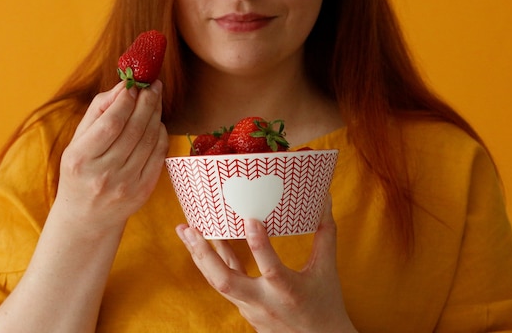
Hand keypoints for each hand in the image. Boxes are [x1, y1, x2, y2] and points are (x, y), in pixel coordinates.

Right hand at [54, 80, 167, 230]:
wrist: (86, 217)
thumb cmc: (81, 171)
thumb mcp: (77, 142)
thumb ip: (98, 111)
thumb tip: (123, 85)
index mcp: (80, 159)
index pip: (111, 124)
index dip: (126, 101)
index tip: (133, 84)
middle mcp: (103, 174)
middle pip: (134, 129)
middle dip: (147, 102)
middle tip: (153, 84)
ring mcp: (125, 185)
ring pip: (149, 140)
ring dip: (156, 115)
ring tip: (155, 98)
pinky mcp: (143, 191)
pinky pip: (158, 155)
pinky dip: (161, 135)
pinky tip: (157, 122)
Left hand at [176, 195, 356, 331]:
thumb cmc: (325, 305)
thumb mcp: (327, 269)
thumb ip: (324, 234)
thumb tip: (323, 201)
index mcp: (288, 290)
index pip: (270, 267)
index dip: (258, 244)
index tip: (249, 218)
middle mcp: (264, 302)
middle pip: (226, 281)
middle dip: (205, 254)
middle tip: (190, 228)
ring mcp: (250, 308)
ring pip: (218, 282)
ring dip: (200, 256)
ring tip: (185, 231)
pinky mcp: (245, 310)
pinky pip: (225, 284)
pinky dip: (214, 264)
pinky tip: (205, 245)